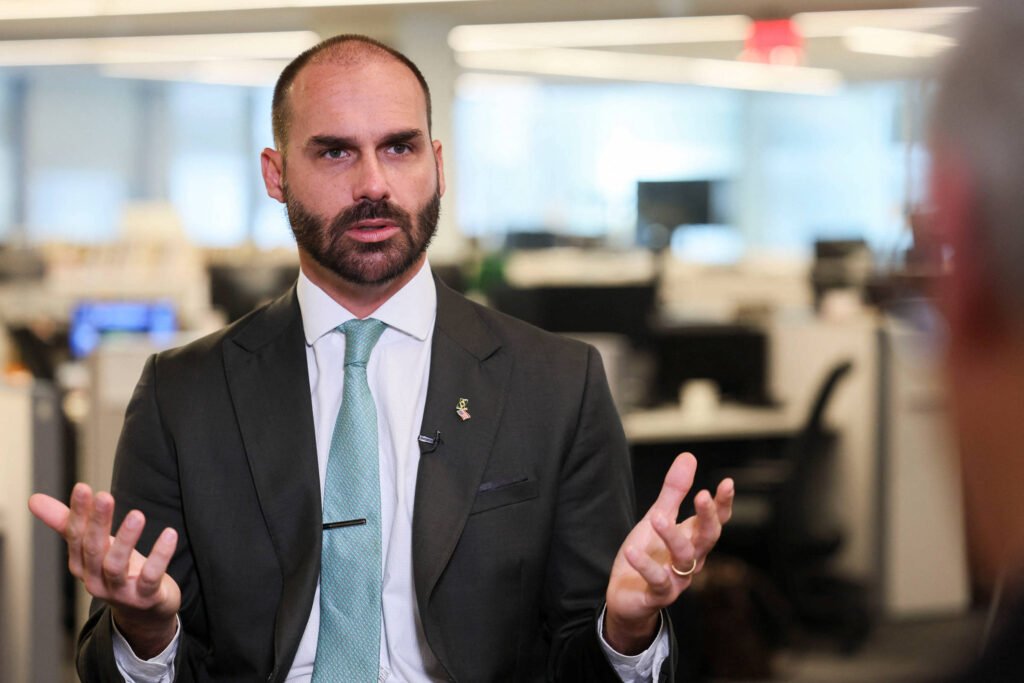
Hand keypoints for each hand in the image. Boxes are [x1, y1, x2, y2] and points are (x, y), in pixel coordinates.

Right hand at [28, 483, 180, 657]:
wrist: (145, 612)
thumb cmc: (119, 572)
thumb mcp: (95, 547)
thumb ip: (68, 523)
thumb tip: (34, 500)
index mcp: (82, 565)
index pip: (75, 537)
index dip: (78, 514)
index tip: (83, 488)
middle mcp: (96, 580)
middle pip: (93, 550)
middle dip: (97, 523)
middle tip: (105, 496)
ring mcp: (120, 592)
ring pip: (116, 565)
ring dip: (125, 539)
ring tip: (137, 515)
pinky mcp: (146, 597)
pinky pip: (151, 576)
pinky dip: (160, 556)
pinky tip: (170, 534)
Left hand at [604, 453, 733, 653]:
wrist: (628, 597)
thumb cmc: (649, 554)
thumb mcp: (658, 517)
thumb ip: (674, 491)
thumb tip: (689, 456)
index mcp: (693, 538)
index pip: (716, 520)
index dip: (723, 504)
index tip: (727, 483)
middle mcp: (691, 559)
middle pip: (707, 538)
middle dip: (707, 517)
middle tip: (702, 495)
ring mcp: (677, 578)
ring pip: (684, 557)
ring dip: (671, 536)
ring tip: (656, 517)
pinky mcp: (658, 594)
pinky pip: (656, 580)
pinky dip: (645, 566)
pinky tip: (631, 550)